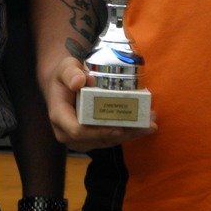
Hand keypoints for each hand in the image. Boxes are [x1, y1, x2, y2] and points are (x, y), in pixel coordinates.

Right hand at [41, 56, 155, 151]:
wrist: (63, 87)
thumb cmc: (64, 76)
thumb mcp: (65, 68)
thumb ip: (70, 73)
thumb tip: (79, 82)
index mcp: (59, 117)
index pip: (78, 130)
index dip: (99, 131)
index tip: (118, 127)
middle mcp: (68, 133)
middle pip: (98, 139)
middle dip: (123, 133)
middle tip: (146, 124)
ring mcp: (81, 139)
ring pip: (107, 141)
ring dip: (130, 134)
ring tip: (150, 124)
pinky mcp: (92, 139)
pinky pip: (110, 139)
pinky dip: (128, 132)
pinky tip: (144, 126)